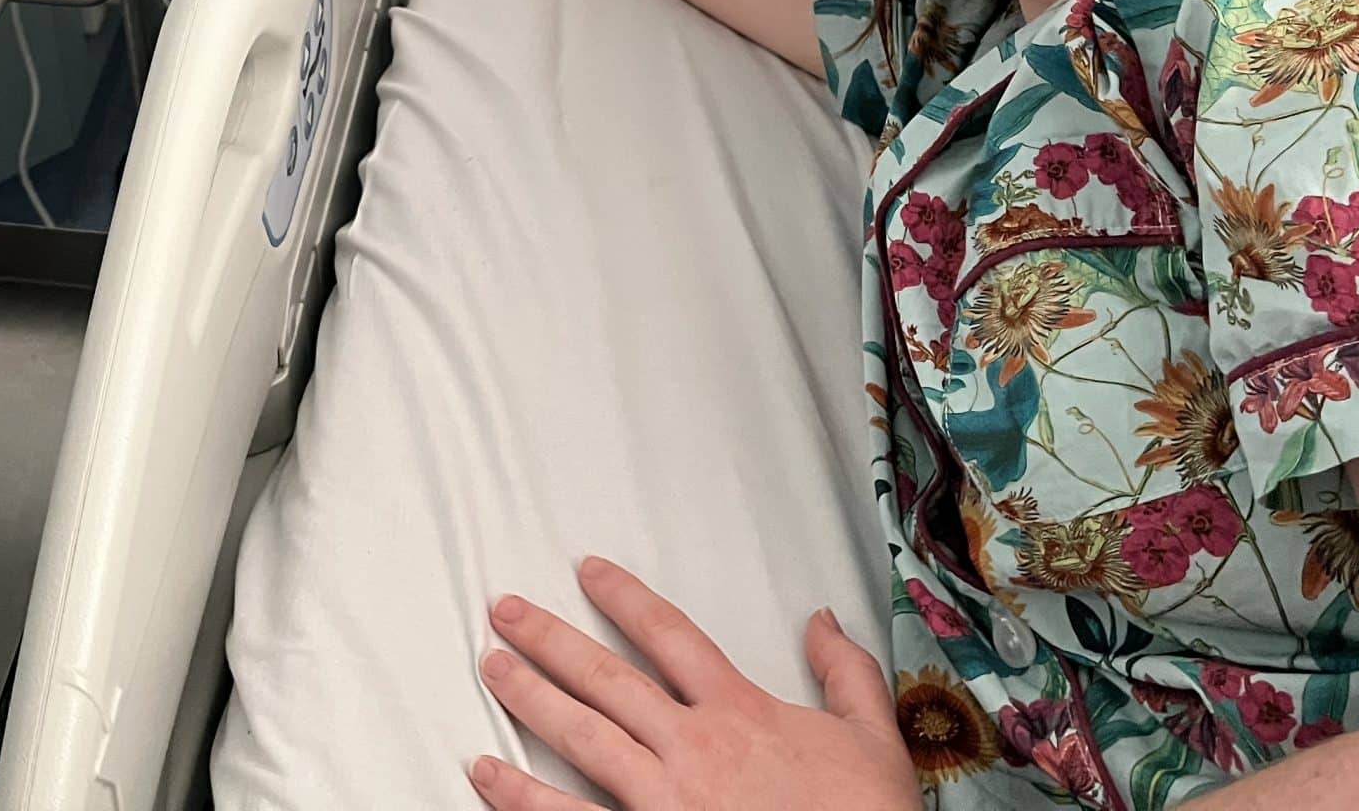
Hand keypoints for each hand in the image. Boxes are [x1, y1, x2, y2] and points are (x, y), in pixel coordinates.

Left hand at [471, 557, 919, 810]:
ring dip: (530, 698)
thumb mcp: (872, 737)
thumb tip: (823, 620)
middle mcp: (693, 745)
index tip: (586, 570)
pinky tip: (486, 774)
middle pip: (606, 677)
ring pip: (582, 736)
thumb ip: (847, 671)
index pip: (668, 634)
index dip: (623, 598)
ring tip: (491, 667)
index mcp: (740, 710)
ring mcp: (665, 798)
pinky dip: (523, 796)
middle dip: (549, 639)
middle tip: (504, 610)